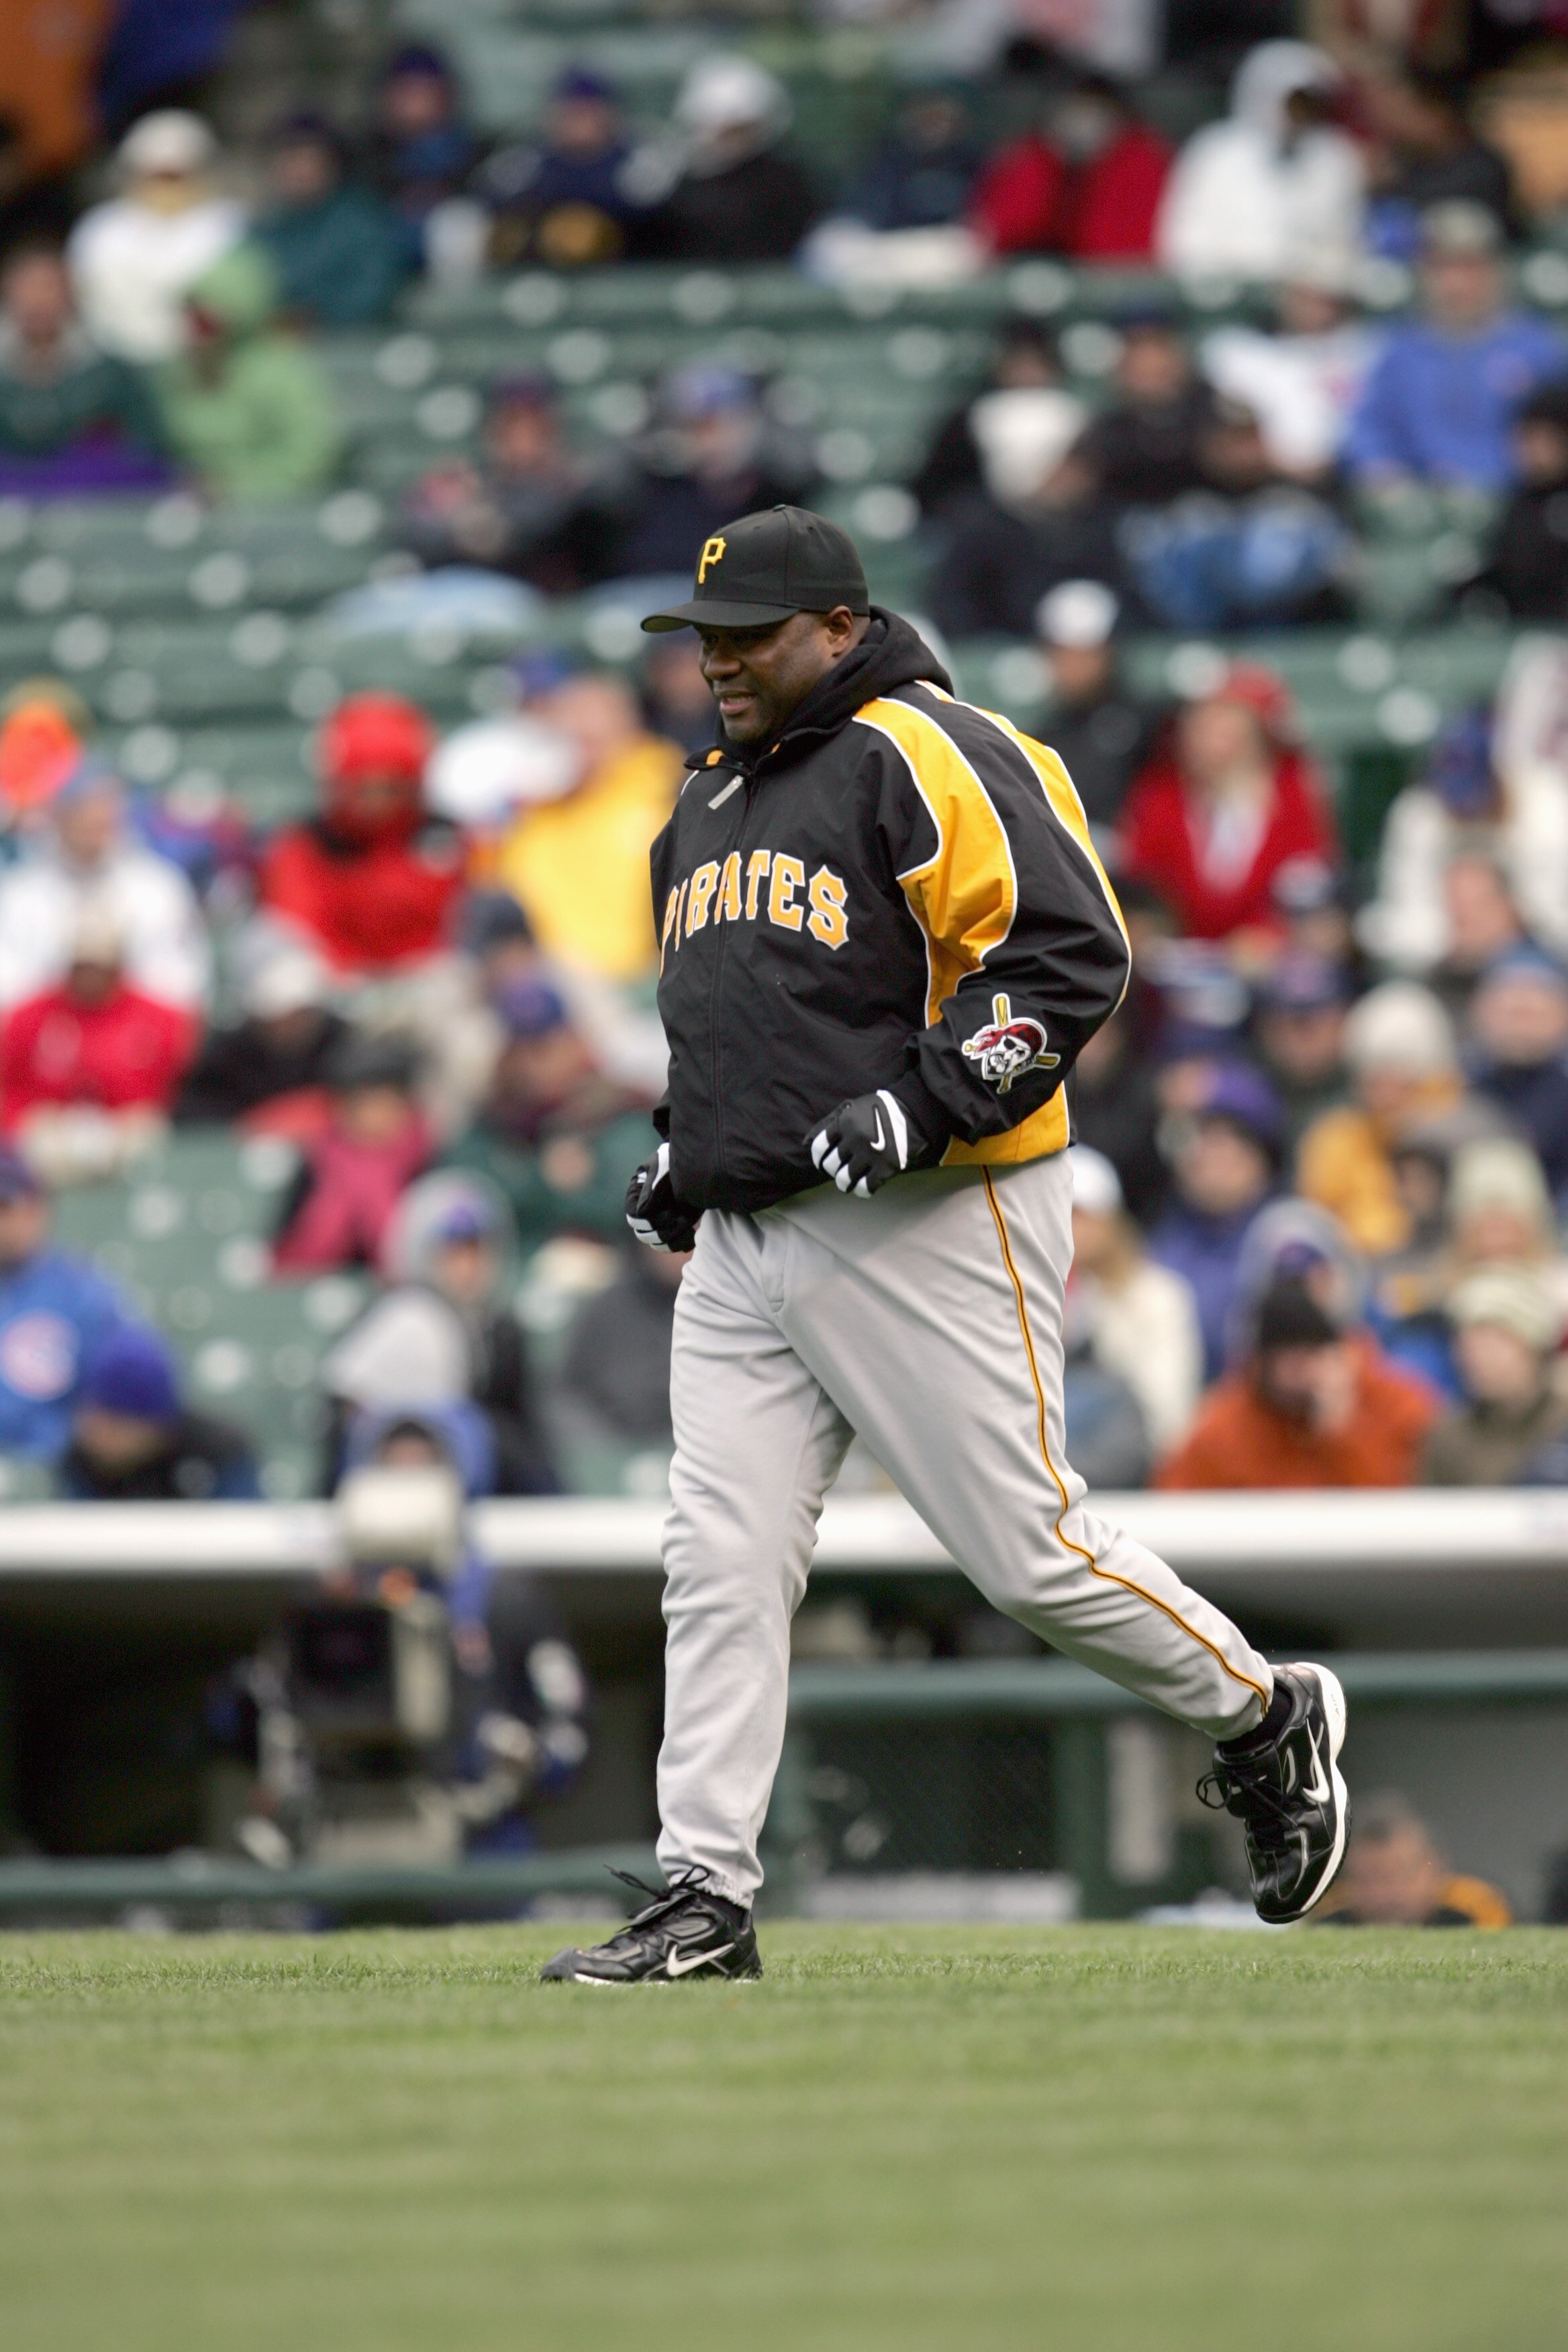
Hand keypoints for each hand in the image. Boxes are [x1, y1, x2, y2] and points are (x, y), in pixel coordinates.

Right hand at [625, 1141, 698, 1251]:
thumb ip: (653, 1186)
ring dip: (672, 1240)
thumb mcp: (663, 1167)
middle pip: (643, 1233)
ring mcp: (659, 1220)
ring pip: (656, 1242)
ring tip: (689, 1229)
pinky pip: (671, 1244)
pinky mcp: (674, 1226)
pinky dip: (681, 1244)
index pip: (634, 1216)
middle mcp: (644, 1211)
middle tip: (681, 1220)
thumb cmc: (674, 1159)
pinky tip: (691, 1237)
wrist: (696, 1160)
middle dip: (662, 1230)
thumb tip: (642, 1212)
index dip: (648, 1220)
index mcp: (636, 1194)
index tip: (670, 1214)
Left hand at [807, 1089, 926, 1198]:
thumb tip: (805, 1142)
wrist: (912, 1114)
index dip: (818, 1157)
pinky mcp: (886, 1168)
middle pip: (831, 1166)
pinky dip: (862, 1190)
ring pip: (845, 1180)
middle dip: (832, 1169)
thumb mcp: (851, 1108)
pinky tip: (863, 1186)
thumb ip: (829, 1123)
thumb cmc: (877, 1110)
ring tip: (847, 1182)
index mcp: (845, 1123)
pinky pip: (866, 1188)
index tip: (821, 1161)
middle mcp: (855, 1140)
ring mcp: (871, 1155)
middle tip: (839, 1169)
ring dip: (844, 1183)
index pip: (819, 1147)